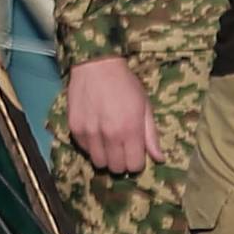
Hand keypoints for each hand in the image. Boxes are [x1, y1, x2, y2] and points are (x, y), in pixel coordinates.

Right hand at [66, 56, 163, 175]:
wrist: (96, 65)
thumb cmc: (125, 84)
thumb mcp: (144, 105)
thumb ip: (151, 135)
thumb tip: (159, 159)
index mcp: (131, 130)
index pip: (134, 166)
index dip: (136, 162)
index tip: (135, 152)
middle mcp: (110, 135)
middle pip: (116, 168)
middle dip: (121, 162)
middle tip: (121, 148)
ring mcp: (90, 133)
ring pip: (98, 163)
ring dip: (105, 157)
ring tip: (107, 143)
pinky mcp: (74, 128)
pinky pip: (84, 149)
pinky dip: (91, 146)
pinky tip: (95, 132)